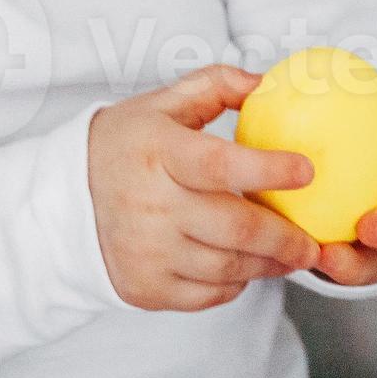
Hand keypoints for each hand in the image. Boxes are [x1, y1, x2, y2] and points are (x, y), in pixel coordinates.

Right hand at [87, 64, 320, 311]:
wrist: (63, 200)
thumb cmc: (125, 146)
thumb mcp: (160, 104)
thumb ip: (215, 85)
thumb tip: (266, 83)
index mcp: (158, 154)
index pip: (219, 164)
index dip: (266, 170)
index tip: (307, 170)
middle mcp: (151, 206)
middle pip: (234, 228)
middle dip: (285, 238)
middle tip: (313, 242)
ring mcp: (147, 252)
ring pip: (228, 268)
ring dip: (268, 265)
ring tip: (292, 256)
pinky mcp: (146, 287)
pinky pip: (207, 294)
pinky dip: (235, 284)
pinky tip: (248, 268)